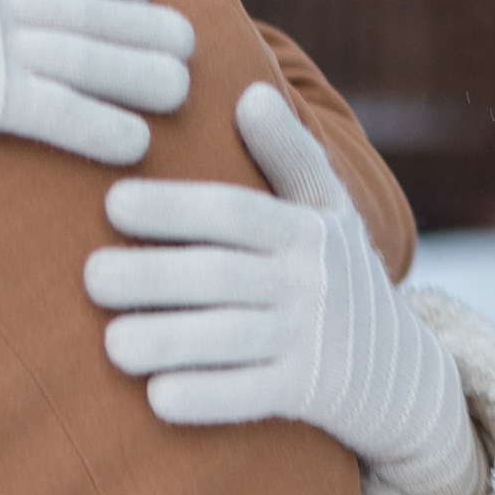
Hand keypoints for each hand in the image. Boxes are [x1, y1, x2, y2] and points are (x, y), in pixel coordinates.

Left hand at [85, 81, 483, 494]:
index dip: (174, 207)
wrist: (402, 372)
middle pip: (220, 275)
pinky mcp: (309, 394)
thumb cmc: (342, 278)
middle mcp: (308, 282)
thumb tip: (249, 94)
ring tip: (112, 345)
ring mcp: (309, 340)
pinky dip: (207, 399)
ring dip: (170, 341)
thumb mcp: (328, 211)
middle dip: (154, 276)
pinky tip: (158, 399)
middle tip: (91, 278)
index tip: (114, 204)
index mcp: (303, 229)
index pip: (233, 213)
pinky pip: (252, 397)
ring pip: (231, 338)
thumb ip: (288, 156)